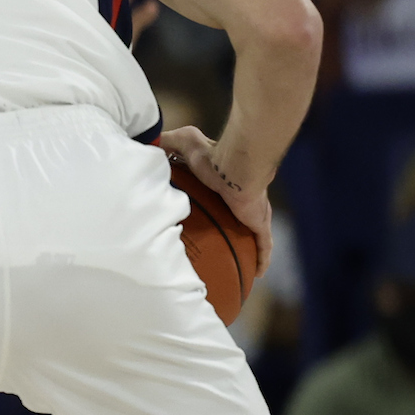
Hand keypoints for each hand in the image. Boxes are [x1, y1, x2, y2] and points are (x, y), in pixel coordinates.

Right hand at [161, 125, 272, 265]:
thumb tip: (151, 142)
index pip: (224, 198)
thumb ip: (168, 142)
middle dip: (238, 230)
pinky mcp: (259, 222)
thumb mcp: (184, 142)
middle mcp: (243, 201)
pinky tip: (260, 273)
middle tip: (226, 246)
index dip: (219, 207)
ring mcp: (254, 213)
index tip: (210, 218)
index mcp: (226, 185)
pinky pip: (264, 244)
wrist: (236, 165)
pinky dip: (263, 258)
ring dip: (253, 249)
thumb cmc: (213, 154)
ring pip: (255, 235)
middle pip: (242, 219)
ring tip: (245, 266)